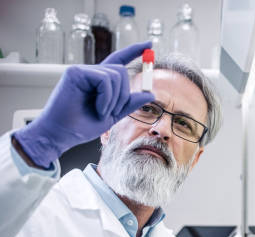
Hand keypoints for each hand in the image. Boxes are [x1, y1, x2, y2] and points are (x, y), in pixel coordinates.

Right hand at [13, 41, 154, 167]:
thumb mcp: (113, 114)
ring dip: (115, 99)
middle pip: (122, 71)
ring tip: (102, 112)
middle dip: (124, 94)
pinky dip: (106, 98)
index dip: (134, 50)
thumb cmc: (82, 125)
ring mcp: (82, 71)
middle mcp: (91, 73)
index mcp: (100, 81)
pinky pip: (104, 80)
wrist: (62, 134)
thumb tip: (150, 93)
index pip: (119, 60)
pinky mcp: (75, 72)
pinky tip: (98, 108)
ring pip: (116, 75)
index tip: (149, 43)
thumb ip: (129, 103)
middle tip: (114, 112)